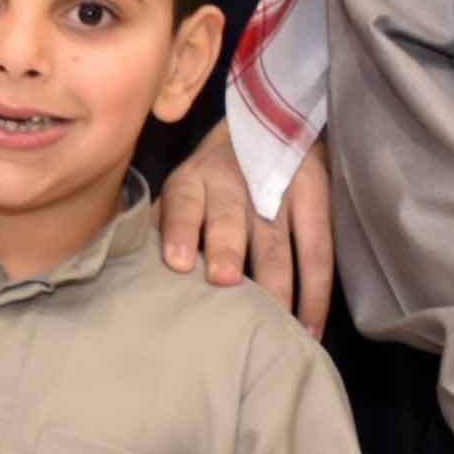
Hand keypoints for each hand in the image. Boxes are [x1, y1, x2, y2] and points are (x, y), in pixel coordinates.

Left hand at [156, 118, 337, 335]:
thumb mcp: (185, 190)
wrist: (271, 125)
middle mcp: (233, 184)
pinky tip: (309, 327)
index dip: (180, 230)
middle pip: (230, 220)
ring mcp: (277, 191)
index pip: (183, 203)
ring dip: (277, 284)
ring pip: (276, 241)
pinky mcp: (315, 199)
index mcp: (193, 182)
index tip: (178, 264)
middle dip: (227, 251)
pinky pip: (317, 251)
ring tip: (275, 323)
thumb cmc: (213, 182)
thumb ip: (163, 225)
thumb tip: (136, 275)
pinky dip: (314, 292)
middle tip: (225, 281)